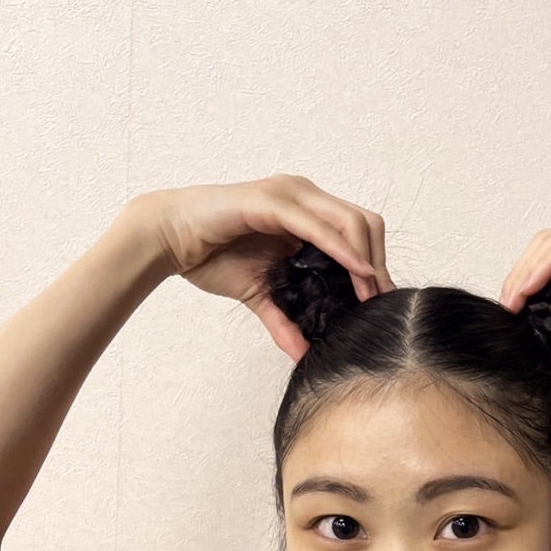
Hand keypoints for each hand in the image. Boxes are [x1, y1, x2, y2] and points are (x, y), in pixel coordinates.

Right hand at [128, 174, 395, 357]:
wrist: (169, 238)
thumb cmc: (209, 255)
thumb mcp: (258, 295)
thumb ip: (284, 321)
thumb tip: (302, 355)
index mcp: (305, 212)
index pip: (358, 231)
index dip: (375, 264)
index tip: (381, 300)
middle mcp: (303, 196)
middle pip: (364, 223)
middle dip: (379, 262)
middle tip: (380, 300)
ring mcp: (289, 195)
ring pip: (348, 221)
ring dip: (365, 258)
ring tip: (370, 293)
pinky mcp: (272, 201)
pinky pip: (317, 225)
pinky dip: (341, 249)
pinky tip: (355, 273)